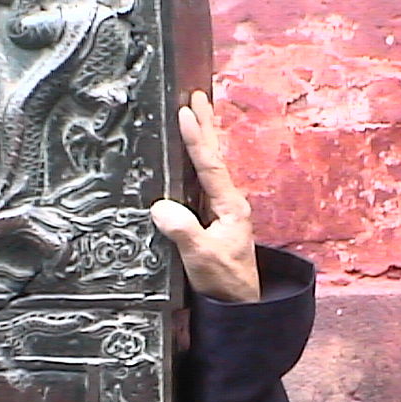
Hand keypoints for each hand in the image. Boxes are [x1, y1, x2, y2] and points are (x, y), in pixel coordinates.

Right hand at [151, 90, 260, 301]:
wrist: (239, 306)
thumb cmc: (223, 282)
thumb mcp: (201, 257)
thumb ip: (183, 231)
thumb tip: (161, 207)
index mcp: (231, 208)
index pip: (210, 166)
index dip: (197, 139)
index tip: (185, 112)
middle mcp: (230, 204)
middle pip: (216, 157)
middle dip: (206, 126)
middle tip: (197, 95)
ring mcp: (223, 212)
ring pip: (211, 168)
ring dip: (204, 139)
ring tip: (197, 113)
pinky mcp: (214, 221)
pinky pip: (205, 183)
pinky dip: (199, 163)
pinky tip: (193, 158)